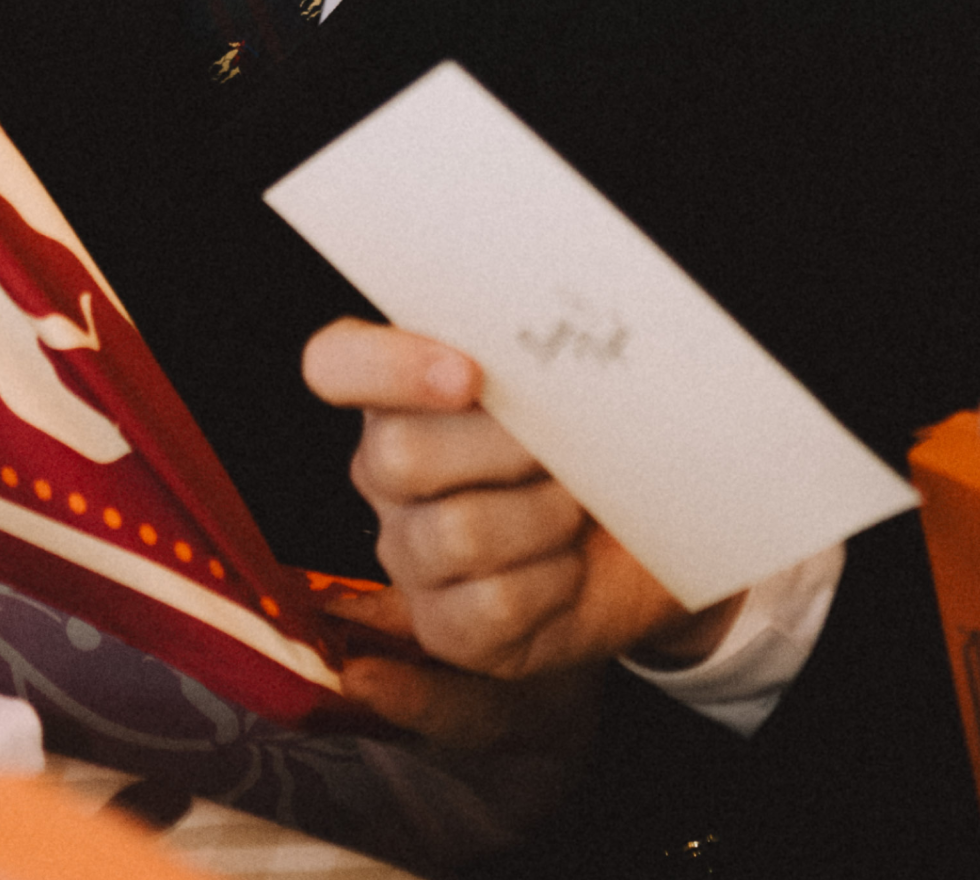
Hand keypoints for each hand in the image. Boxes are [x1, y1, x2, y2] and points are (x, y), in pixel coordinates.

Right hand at [304, 319, 742, 730]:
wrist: (644, 541)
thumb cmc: (595, 442)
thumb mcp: (561, 382)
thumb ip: (527, 354)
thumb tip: (545, 353)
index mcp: (393, 392)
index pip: (334, 363)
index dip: (386, 365)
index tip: (469, 374)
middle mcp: (382, 472)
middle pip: (398, 453)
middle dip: (503, 448)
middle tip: (562, 444)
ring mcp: (407, 553)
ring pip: (456, 533)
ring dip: (544, 516)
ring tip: (575, 506)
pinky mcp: (445, 626)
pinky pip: (491, 605)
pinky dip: (554, 582)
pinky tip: (570, 566)